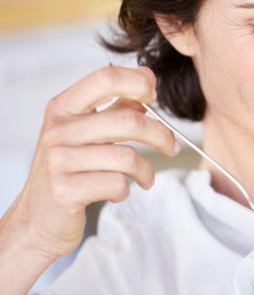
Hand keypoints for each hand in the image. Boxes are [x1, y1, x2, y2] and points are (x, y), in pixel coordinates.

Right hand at [8, 65, 177, 260]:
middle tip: (172, 147)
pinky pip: (117, 184)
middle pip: (129, 121)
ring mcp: (59, 161)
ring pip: (127, 157)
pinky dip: (126, 190)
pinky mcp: (65, 190)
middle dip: (161, 135)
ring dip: (147, 171)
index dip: (138, 83)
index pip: (106, 78)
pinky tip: (117, 192)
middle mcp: (58, 130)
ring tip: (146, 177)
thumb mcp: (86, 132)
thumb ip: (116, 105)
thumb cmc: (70, 169)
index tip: (154, 96)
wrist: (40, 217)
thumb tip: (147, 77)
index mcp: (63, 108)